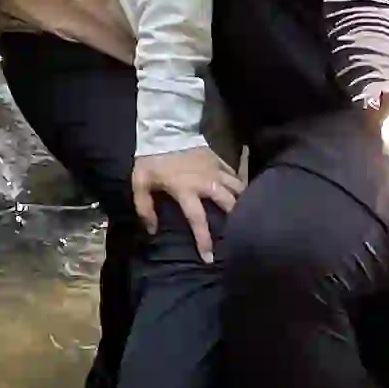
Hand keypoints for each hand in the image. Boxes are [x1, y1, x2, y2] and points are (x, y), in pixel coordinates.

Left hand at [127, 142, 240, 263]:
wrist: (164, 130)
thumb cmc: (151, 160)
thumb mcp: (140, 183)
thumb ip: (144, 208)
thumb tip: (152, 230)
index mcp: (187, 190)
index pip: (198, 220)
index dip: (205, 240)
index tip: (209, 257)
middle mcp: (206, 182)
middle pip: (229, 203)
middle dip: (236, 219)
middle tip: (239, 233)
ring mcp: (215, 170)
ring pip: (238, 187)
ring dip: (243, 201)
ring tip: (247, 214)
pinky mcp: (219, 159)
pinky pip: (234, 173)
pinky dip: (239, 184)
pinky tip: (241, 193)